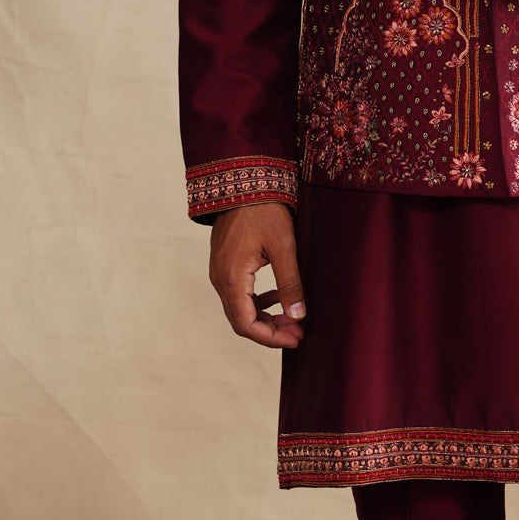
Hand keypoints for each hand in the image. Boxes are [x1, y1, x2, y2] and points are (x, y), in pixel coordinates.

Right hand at [208, 202, 305, 348]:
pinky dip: (258, 301)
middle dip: (270, 330)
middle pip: (242, 320)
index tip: (295, 339)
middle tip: (298, 332)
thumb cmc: (264, 210)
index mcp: (232, 278)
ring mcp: (219, 271)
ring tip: (292, 318)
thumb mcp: (283, 246)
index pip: (246, 325)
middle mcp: (220, 279)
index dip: (271, 338)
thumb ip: (290, 282)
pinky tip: (277, 296)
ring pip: (240, 308)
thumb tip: (299, 316)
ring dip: (265, 316)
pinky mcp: (224, 263)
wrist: (242, 181)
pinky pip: (238, 293)